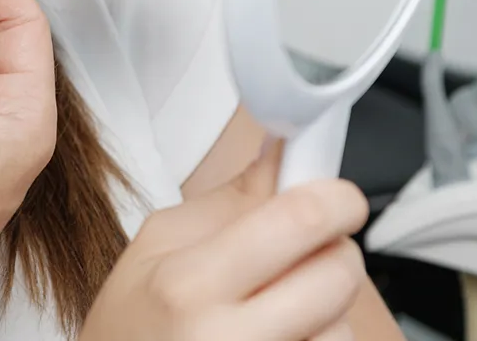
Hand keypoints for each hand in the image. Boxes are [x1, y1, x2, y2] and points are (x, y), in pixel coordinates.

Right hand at [78, 138, 369, 340]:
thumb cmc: (133, 322)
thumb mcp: (158, 245)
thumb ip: (231, 201)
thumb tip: (284, 154)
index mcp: (190, 281)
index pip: (299, 220)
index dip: (336, 199)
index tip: (339, 197)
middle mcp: (229, 338)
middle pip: (337, 274)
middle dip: (336, 252)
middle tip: (309, 250)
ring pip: (343, 326)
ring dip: (327, 309)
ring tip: (280, 308)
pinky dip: (317, 337)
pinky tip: (280, 333)